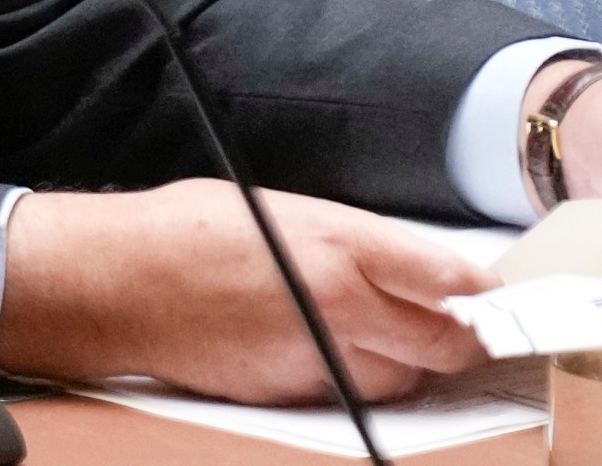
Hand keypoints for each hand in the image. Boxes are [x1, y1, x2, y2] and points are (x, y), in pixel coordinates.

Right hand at [0, 180, 494, 402]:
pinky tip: (332, 349)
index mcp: (338, 245)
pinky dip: (355, 376)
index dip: (476, 288)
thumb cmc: (184, 231)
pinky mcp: (288, 393)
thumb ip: (351, 239)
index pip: (445, 277)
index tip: (487, 291)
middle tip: (458, 324)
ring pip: (401, 378)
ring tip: (390, 337)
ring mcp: (314, 357)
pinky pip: (349, 392)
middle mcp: (337, 305)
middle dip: (457, 336)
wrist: (114, 283)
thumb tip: (407, 265)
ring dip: (407, 362)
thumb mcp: (279, 209)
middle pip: (442, 342)